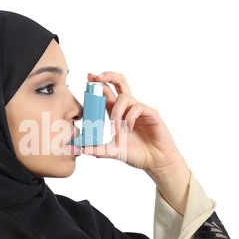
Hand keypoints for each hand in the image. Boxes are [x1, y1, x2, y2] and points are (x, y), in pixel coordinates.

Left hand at [84, 72, 190, 214]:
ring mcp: (139, 109)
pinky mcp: (150, 113)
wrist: (155, 161)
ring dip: (116, 112)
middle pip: (119, 82)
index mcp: (117, 113)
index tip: (88, 78)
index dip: (98, 84)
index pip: (107, 93)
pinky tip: (128, 129)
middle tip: (95, 78)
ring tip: (115, 129)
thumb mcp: (114, 152)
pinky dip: (129, 118)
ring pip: (124, 97)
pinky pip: (137, 108)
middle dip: (107, 76)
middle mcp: (128, 108)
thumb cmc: (137, 154)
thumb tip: (83, 150)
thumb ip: (99, 150)